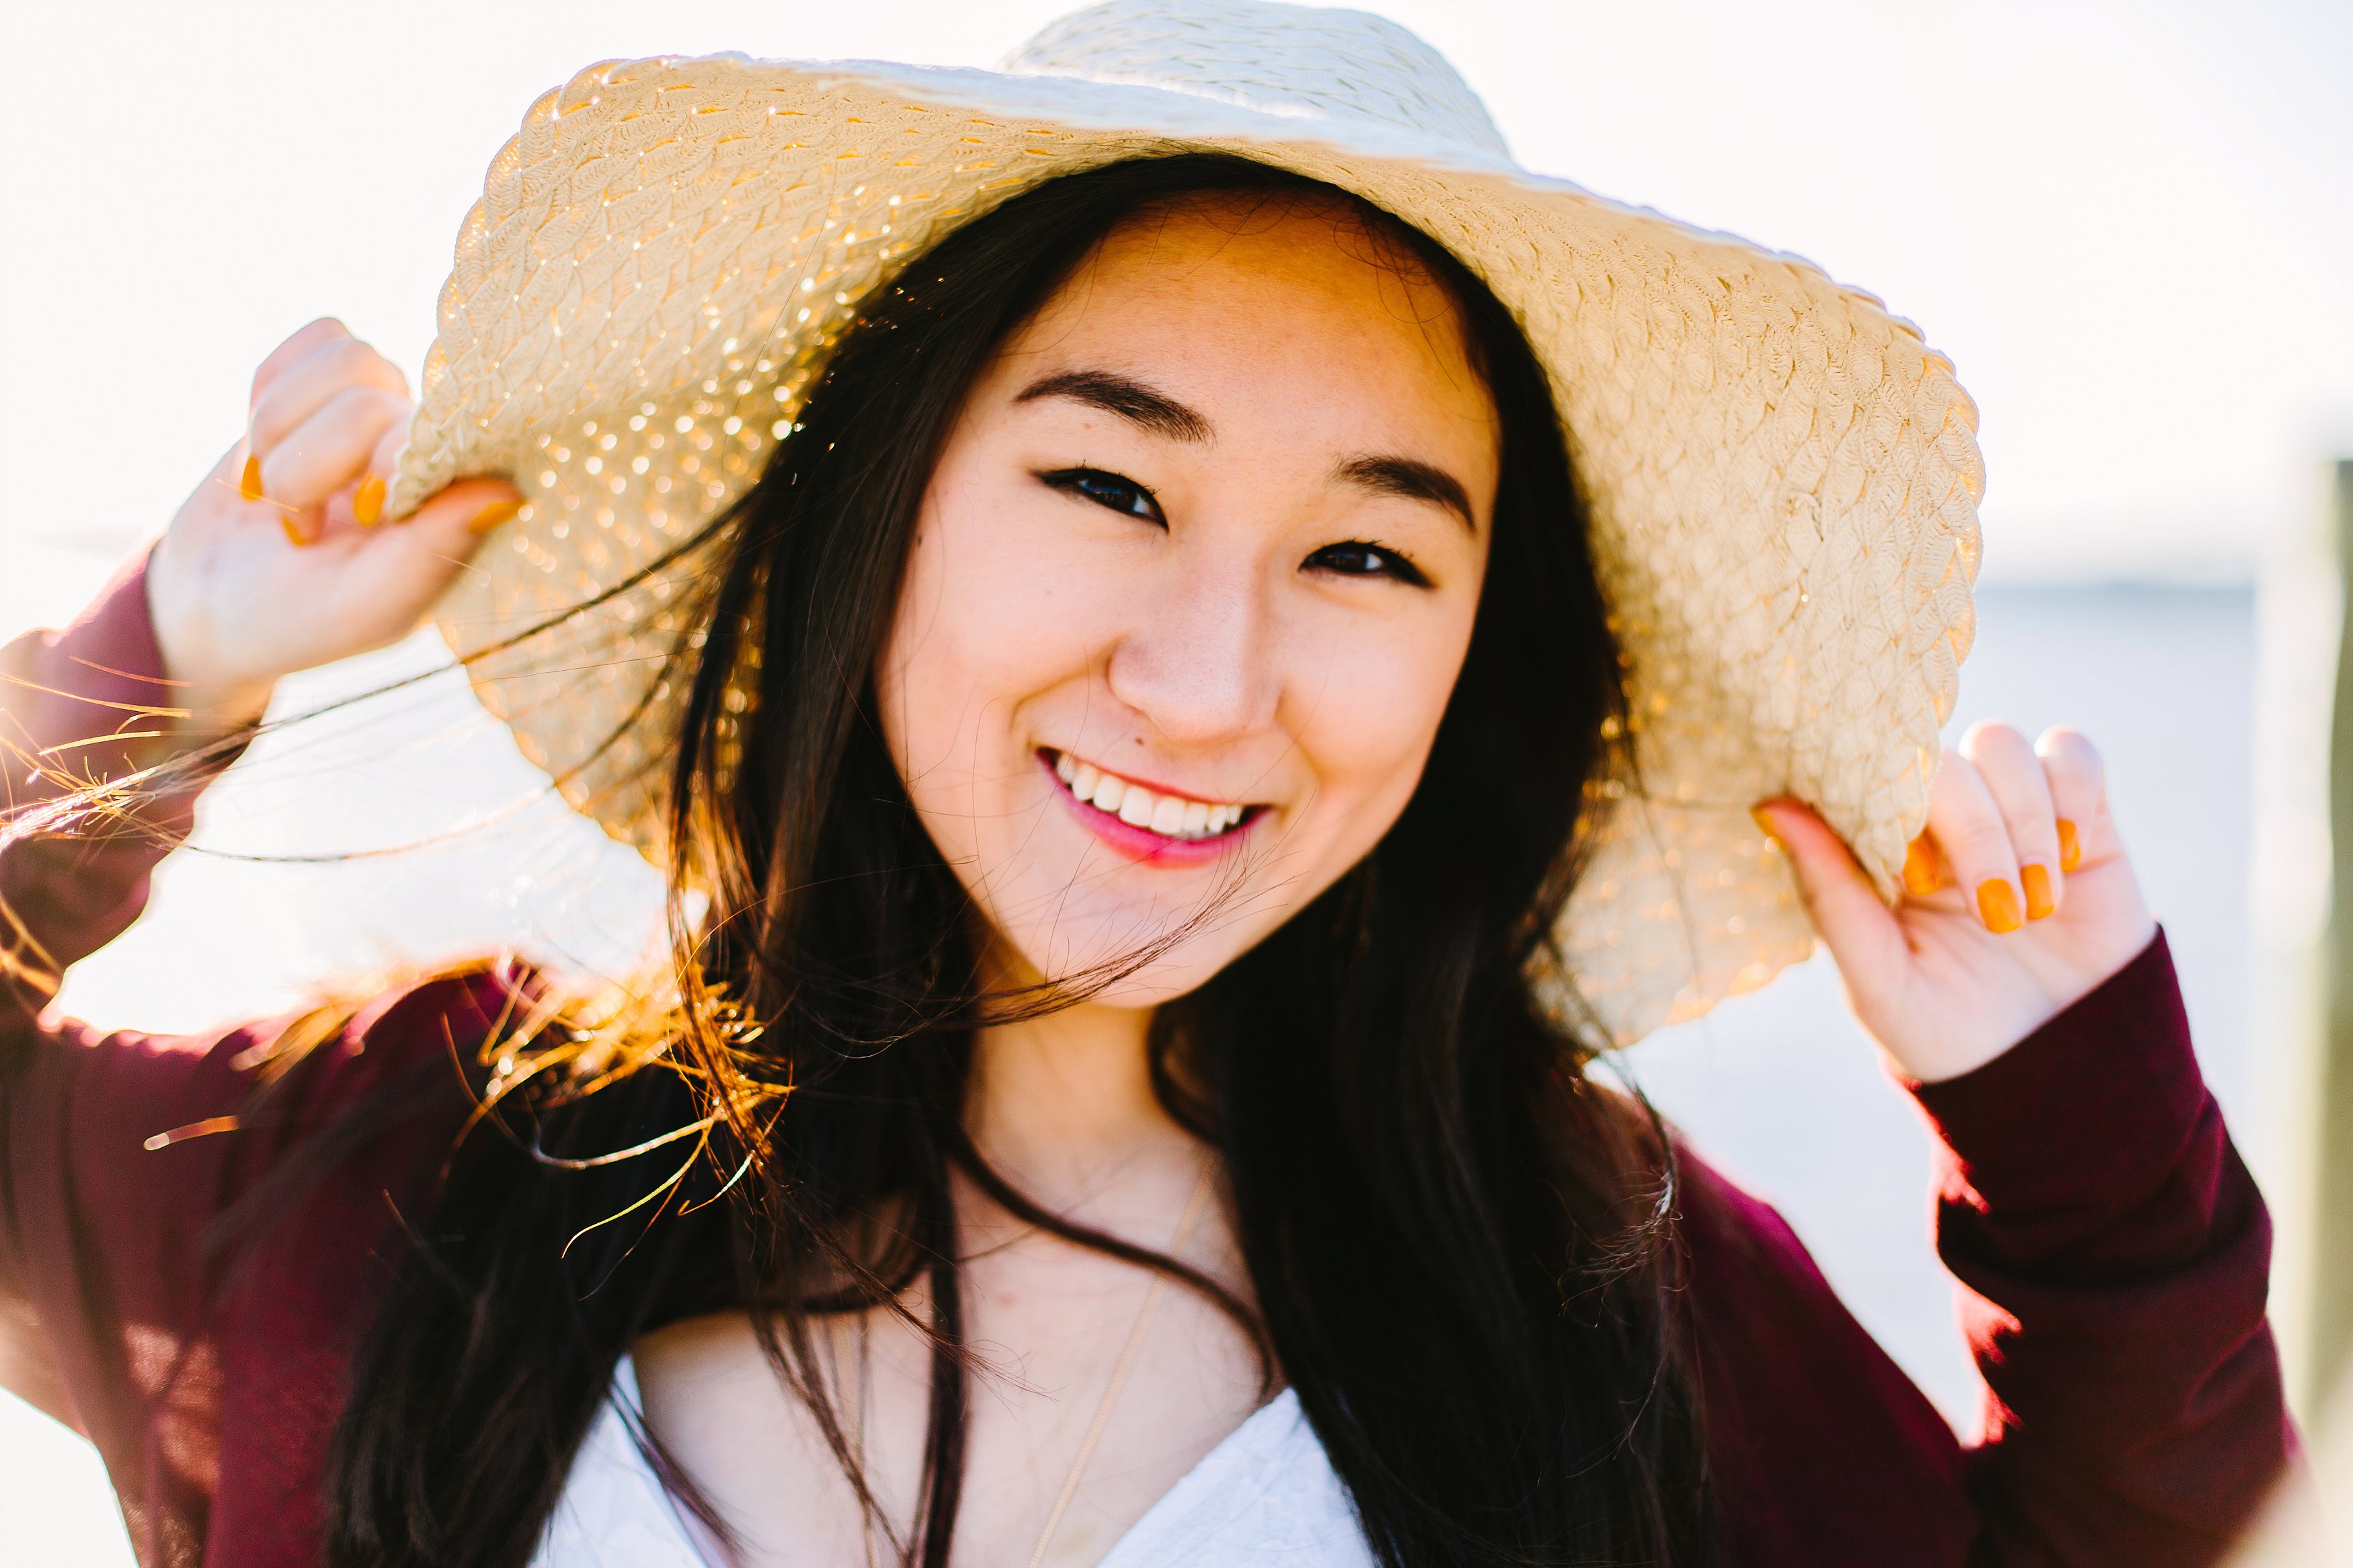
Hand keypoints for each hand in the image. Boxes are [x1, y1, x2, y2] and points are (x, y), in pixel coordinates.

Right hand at [147, 319, 522, 730]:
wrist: (214, 604)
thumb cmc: (300, 619)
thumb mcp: (364, 607)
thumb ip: (432, 553)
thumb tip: (506, 493)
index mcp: (458, 507)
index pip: (435, 436)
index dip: (378, 467)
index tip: (356, 522)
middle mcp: (434, 451)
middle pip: (369, 397)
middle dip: (305, 467)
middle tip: (298, 528)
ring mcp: (386, 408)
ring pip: (345, 354)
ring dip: (279, 428)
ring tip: (278, 491)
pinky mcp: (334, 381)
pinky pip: (313, 337)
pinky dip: (268, 393)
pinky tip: (264, 449)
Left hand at [1753, 721, 2156, 1082]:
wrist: (2059, 1074)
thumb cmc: (1947, 1033)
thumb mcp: (1879, 982)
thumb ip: (1830, 894)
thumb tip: (1770, 806)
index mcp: (1871, 851)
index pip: (1861, 779)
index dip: (1890, 809)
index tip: (1915, 880)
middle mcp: (1931, 821)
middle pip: (1937, 761)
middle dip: (1973, 833)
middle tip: (1996, 916)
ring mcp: (2002, 810)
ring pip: (1998, 746)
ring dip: (2023, 820)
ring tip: (2036, 908)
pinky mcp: (2078, 812)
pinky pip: (2072, 752)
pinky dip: (2072, 794)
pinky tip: (2071, 859)